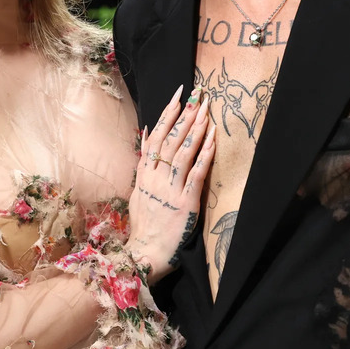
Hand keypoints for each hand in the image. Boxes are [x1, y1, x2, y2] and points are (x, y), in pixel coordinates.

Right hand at [126, 86, 214, 285]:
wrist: (145, 255)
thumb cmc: (144, 226)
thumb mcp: (137, 191)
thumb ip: (142, 164)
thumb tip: (143, 134)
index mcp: (144, 174)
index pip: (155, 136)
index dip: (167, 113)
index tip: (178, 94)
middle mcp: (155, 178)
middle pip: (170, 139)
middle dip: (185, 114)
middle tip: (198, 93)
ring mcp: (170, 189)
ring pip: (183, 152)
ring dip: (195, 129)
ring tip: (206, 109)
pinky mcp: (185, 203)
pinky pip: (196, 174)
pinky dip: (205, 154)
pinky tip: (213, 139)